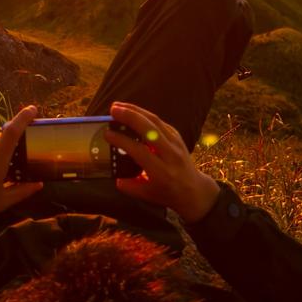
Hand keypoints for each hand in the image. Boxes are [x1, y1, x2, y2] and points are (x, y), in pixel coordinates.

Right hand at [105, 102, 220, 223]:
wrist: (194, 190)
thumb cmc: (168, 193)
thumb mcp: (146, 195)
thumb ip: (129, 186)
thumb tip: (114, 175)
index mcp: (162, 172)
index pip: (140, 152)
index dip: (123, 141)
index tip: (107, 134)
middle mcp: (171, 155)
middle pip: (151, 130)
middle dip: (131, 117)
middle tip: (113, 109)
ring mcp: (176, 143)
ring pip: (155, 121)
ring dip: (135, 110)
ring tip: (118, 106)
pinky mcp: (177, 136)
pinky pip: (159, 121)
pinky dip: (143, 114)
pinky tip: (131, 111)